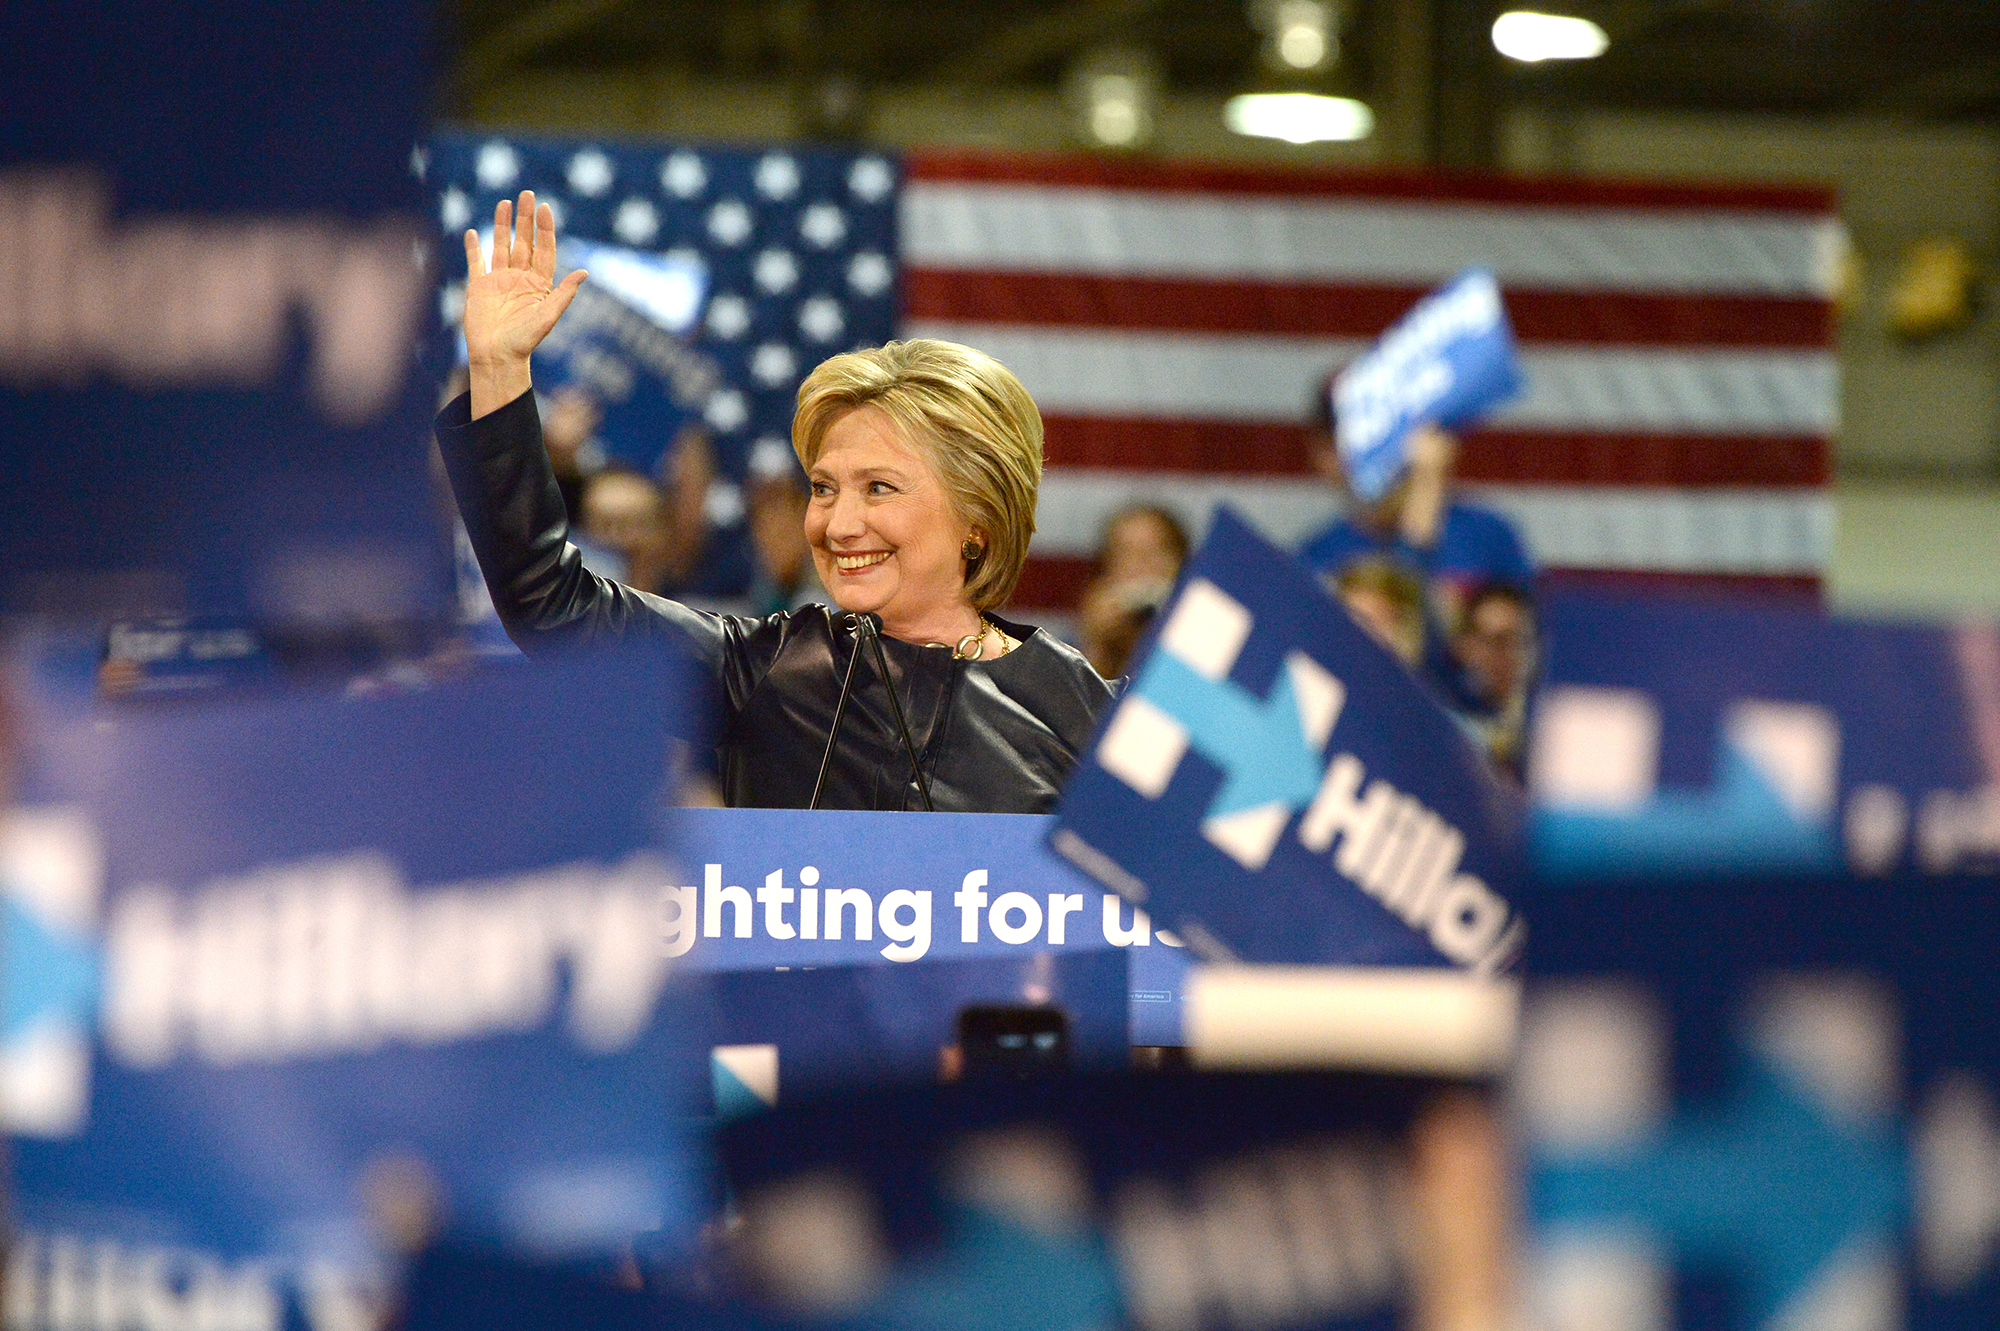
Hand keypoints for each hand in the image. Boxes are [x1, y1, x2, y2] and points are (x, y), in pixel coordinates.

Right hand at [463, 190, 585, 417]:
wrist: (497, 357)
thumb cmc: (525, 341)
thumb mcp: (548, 317)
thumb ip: (564, 294)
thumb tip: (585, 273)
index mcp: (539, 284)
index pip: (544, 250)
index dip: (545, 230)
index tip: (545, 208)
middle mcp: (520, 279)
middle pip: (524, 242)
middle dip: (526, 219)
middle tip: (528, 194)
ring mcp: (499, 281)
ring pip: (502, 246)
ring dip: (503, 225)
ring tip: (505, 203)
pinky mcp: (479, 287)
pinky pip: (476, 262)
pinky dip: (474, 248)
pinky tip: (474, 231)